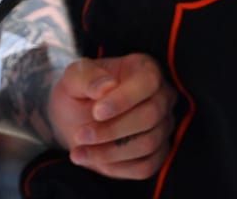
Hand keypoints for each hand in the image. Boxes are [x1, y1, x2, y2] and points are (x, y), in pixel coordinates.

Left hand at [46, 54, 176, 179]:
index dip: (124, 99)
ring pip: (148, 144)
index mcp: (145, 69)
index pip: (147, 82)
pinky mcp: (157, 153)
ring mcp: (163, 126)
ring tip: (79, 150)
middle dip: (112, 129)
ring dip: (109, 151)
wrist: (75, 116)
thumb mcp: (73, 78)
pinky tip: (90, 159)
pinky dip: (115, 167)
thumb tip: (106, 87)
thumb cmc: (80, 90)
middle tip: (80, 135)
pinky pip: (145, 167)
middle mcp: (162, 97)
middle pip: (150, 116)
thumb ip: (87, 77)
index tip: (96, 112)